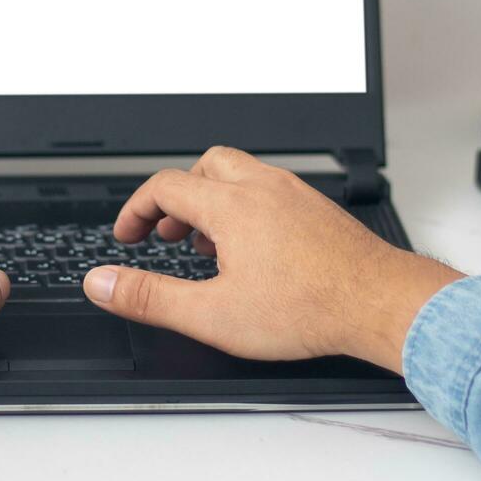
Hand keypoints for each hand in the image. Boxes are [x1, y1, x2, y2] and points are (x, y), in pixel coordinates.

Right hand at [81, 147, 462, 373]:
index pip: (165, 185)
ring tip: (209, 245)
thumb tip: (102, 284)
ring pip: (242, 174)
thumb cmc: (308, 308)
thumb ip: (150, 297)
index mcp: (231, 205)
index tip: (128, 234)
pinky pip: (272, 190)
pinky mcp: (318, 209)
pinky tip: (256, 251)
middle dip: (179, 195)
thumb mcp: (212, 314)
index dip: (136, 208)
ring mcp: (295, 194)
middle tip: (169, 231)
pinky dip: (249, 207)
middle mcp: (263, 188)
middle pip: (205, 166)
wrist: (378, 303)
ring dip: (214, 200)